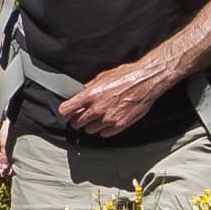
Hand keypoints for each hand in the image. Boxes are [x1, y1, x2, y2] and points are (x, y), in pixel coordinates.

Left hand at [56, 56, 176, 137]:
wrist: (146, 81)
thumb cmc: (125, 76)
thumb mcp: (101, 77)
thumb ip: (88, 88)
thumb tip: (79, 94)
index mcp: (89, 95)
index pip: (66, 110)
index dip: (65, 112)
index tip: (66, 112)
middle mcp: (97, 109)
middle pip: (76, 123)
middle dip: (78, 120)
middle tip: (82, 115)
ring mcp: (108, 118)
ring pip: (90, 130)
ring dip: (91, 125)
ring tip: (98, 117)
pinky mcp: (120, 125)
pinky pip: (105, 133)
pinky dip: (105, 129)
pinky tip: (108, 121)